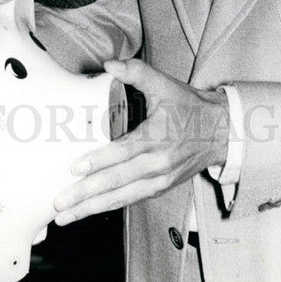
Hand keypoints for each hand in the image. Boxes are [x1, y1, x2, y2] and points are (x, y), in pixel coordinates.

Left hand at [53, 59, 228, 223]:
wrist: (221, 132)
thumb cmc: (191, 108)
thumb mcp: (166, 85)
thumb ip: (137, 72)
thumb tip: (111, 64)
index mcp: (157, 139)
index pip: (123, 152)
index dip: (99, 161)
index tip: (75, 168)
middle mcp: (158, 166)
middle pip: (117, 183)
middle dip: (86, 195)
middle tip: (60, 203)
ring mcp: (160, 181)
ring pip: (122, 198)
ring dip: (92, 209)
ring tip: (66, 217)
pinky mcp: (161, 188)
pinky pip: (131, 200)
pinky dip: (109, 206)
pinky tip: (89, 211)